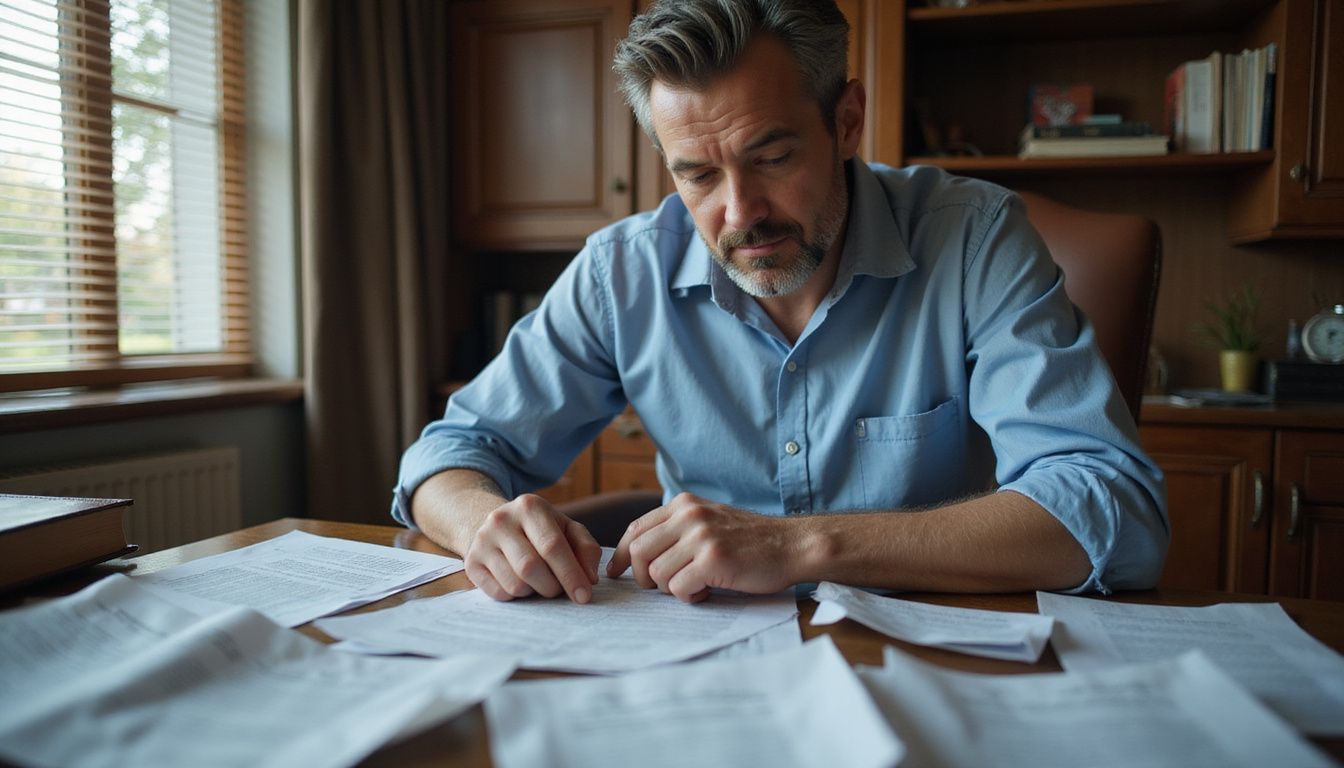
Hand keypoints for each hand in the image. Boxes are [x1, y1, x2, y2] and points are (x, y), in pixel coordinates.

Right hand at [464, 494, 600, 602]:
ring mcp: (482, 541)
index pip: (552, 546)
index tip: (584, 596)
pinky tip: (521, 583)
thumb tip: (589, 578)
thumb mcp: (567, 529)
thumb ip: (586, 549)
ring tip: (540, 582)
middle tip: (560, 590)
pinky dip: (516, 597)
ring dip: (534, 592)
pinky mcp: (471, 562)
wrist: (499, 526)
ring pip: (514, 584)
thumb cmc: (542, 531)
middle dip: (552, 587)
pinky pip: (498, 593)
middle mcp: (501, 520)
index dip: (571, 574)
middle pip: (531, 567)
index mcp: (530, 507)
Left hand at [606, 492, 797, 601]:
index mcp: (683, 504)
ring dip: (673, 589)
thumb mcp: (709, 520)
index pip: (636, 529)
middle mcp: (689, 515)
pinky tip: (708, 590)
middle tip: (664, 586)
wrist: (791, 545)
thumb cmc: (750, 540)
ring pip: (658, 574)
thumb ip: (678, 530)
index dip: (622, 555)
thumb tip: (639, 555)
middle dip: (645, 577)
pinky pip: (679, 588)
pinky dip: (690, 596)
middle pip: (639, 553)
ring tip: (697, 585)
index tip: (617, 573)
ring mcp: (701, 535)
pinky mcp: (713, 559)